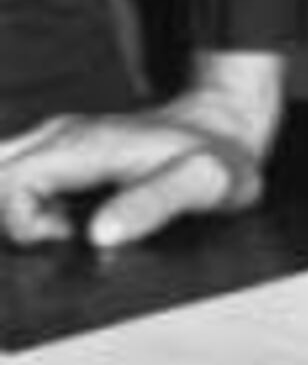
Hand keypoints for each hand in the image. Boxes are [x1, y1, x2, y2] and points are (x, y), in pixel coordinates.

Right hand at [0, 49, 286, 251]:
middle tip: (57, 236)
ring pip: (4, 171)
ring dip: (18, 208)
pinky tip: (65, 220)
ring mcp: (60, 141)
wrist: (228, 125)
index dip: (22, 223)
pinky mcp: (64, 152)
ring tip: (61, 229)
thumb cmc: (218, 157)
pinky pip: (22, 175)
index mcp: (85, 145)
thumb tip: (99, 236)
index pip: (9, 183)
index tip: (64, 239)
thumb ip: (152, 205)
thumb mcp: (201, 184)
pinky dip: (29, 203)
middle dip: (10, 216)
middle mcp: (62, 137)